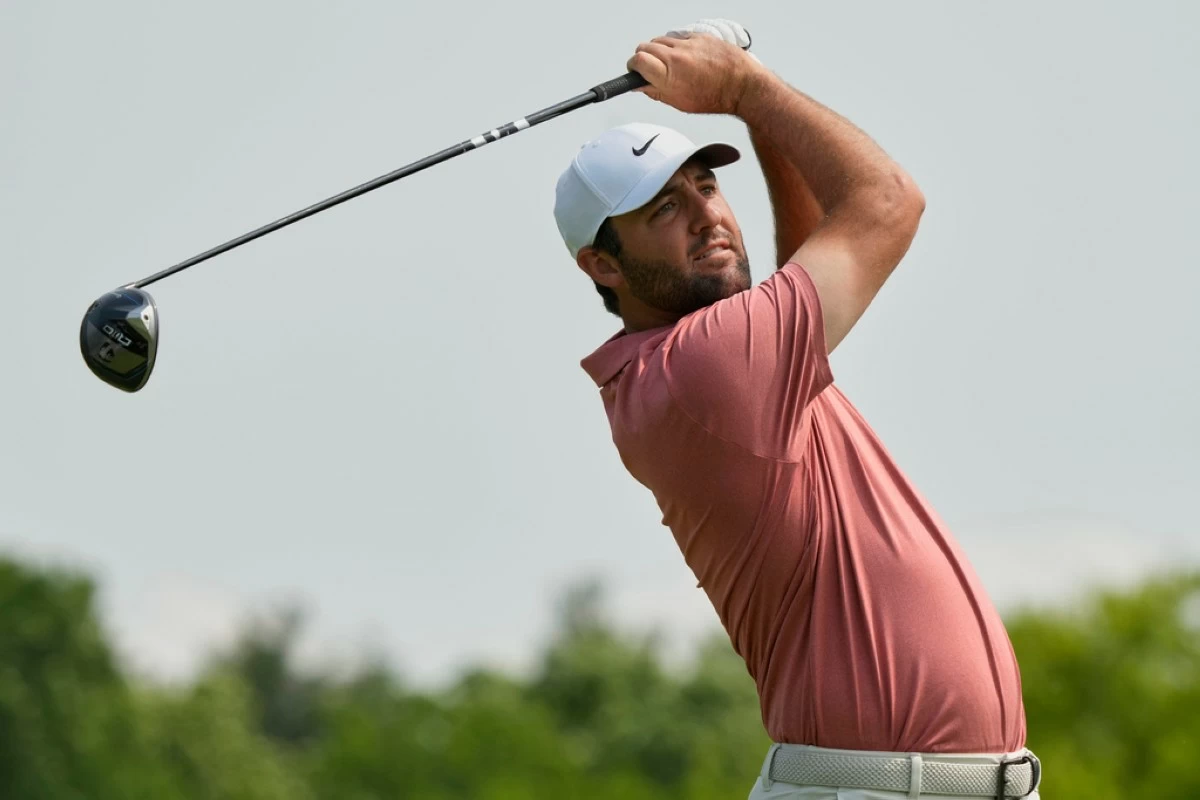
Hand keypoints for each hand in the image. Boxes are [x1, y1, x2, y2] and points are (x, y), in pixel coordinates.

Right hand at [626, 30, 762, 115]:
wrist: (742, 85)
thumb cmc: (716, 97)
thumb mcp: (680, 103)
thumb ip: (656, 92)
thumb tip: (640, 86)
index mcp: (669, 75)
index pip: (637, 60)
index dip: (633, 66)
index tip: (635, 71)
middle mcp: (676, 56)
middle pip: (645, 47)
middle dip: (643, 57)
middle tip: (650, 68)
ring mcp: (688, 44)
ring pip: (661, 40)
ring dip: (659, 50)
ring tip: (669, 63)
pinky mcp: (699, 36)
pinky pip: (679, 37)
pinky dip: (677, 46)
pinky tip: (686, 57)